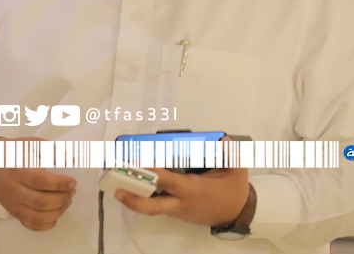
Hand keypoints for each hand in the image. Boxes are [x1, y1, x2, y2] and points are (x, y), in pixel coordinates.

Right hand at [0, 137, 76, 230]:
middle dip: (62, 198)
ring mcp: (12, 203)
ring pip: (37, 216)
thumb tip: (71, 161)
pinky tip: (56, 216)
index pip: (40, 181)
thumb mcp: (32, 143)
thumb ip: (51, 150)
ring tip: (67, 202)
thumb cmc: (14, 150)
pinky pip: (30, 225)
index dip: (60, 184)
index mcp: (17, 170)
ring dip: (57, 212)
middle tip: (72, 191)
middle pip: (40, 202)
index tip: (73, 181)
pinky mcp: (13, 212)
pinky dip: (46, 225)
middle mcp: (13, 190)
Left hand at [115, 167, 248, 225]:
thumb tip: (223, 138)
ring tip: (117, 184)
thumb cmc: (233, 192)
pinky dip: (145, 196)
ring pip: (152, 207)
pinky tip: (134, 184)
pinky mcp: (175, 211)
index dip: (154, 175)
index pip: (170, 183)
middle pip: (153, 207)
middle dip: (133, 199)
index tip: (140, 164)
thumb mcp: (237, 172)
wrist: (236, 215)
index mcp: (193, 190)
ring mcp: (176, 209)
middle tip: (116, 187)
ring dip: (134, 198)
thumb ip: (231, 154)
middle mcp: (181, 202)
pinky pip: (157, 204)